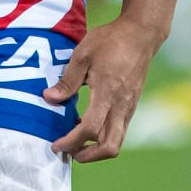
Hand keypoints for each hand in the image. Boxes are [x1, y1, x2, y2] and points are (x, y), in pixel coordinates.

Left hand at [44, 15, 164, 162]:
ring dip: (96, 149)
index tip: (56, 144)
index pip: (90, 129)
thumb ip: (67, 80)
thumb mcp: (83, 55)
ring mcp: (129, 107)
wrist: (141, 34)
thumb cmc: (110, 41)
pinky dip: (104, 136)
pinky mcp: (132, 105)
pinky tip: (88, 124)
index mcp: (107, 92)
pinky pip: (119, 130)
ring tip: (76, 142)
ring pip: (117, 142)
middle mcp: (122, 105)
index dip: (71, 141)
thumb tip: (49, 98)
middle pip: (110, 146)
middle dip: (88, 156)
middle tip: (69, 152)